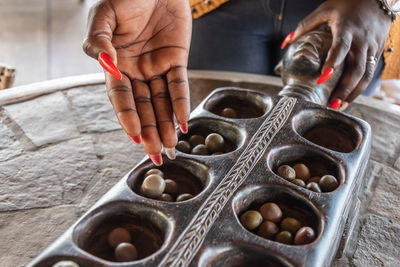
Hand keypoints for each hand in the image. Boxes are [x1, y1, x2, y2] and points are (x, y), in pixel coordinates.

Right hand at [83, 0, 191, 164]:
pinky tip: (182, 122)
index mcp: (115, 64)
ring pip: (161, 101)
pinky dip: (181, 103)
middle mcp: (135, 70)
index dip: (127, 116)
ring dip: (166, 123)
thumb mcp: (103, 15)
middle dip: (149, 130)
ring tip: (170, 146)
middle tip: (154, 153)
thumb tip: (104, 64)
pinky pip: (179, 85)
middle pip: (143, 106)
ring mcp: (156, 66)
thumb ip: (98, 40)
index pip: (121, 97)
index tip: (134, 135)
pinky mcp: (176, 59)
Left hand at [290, 0, 391, 103]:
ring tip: (339, 106)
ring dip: (353, 93)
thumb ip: (306, 25)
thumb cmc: (348, 4)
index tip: (322, 78)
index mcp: (347, 29)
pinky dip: (360, 88)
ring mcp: (371, 48)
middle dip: (344, 89)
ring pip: (366, 75)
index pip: (341, 48)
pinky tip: (348, 98)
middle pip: (356, 69)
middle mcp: (361, 41)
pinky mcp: (376, 53)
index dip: (333, 63)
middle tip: (331, 103)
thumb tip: (286, 42)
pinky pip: (370, 74)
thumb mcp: (325, 10)